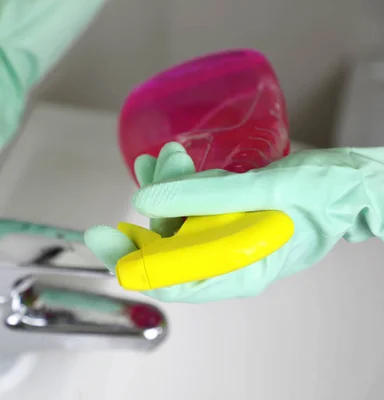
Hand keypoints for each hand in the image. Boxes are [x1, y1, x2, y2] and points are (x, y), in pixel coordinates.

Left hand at [86, 142, 383, 302]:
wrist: (357, 182)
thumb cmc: (328, 192)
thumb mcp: (268, 189)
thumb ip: (206, 195)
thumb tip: (148, 199)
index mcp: (240, 270)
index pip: (171, 281)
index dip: (131, 264)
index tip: (102, 240)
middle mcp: (228, 260)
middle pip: (166, 254)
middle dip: (143, 221)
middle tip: (130, 190)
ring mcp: (227, 238)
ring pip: (176, 223)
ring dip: (162, 189)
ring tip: (157, 158)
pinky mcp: (229, 216)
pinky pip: (191, 206)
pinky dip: (176, 184)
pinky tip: (164, 162)